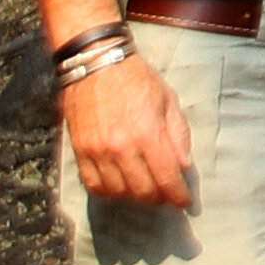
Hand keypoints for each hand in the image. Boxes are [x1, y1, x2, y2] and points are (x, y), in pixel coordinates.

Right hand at [61, 46, 193, 202]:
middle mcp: (121, 147)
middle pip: (143, 192)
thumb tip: (184, 167)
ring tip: (144, 187)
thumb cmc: (135, 78)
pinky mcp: (80, 151)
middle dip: (159, 197)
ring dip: (135, 195)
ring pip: (119, 193)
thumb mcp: (167, 99)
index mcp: (147, 132)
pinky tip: (120, 184)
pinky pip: (94, 186)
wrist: (95, 62)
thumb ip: (178, 135)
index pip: (167, 178)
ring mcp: (97, 151)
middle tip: (166, 193)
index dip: (178, 196)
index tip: (184, 202)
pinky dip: (109, 192)